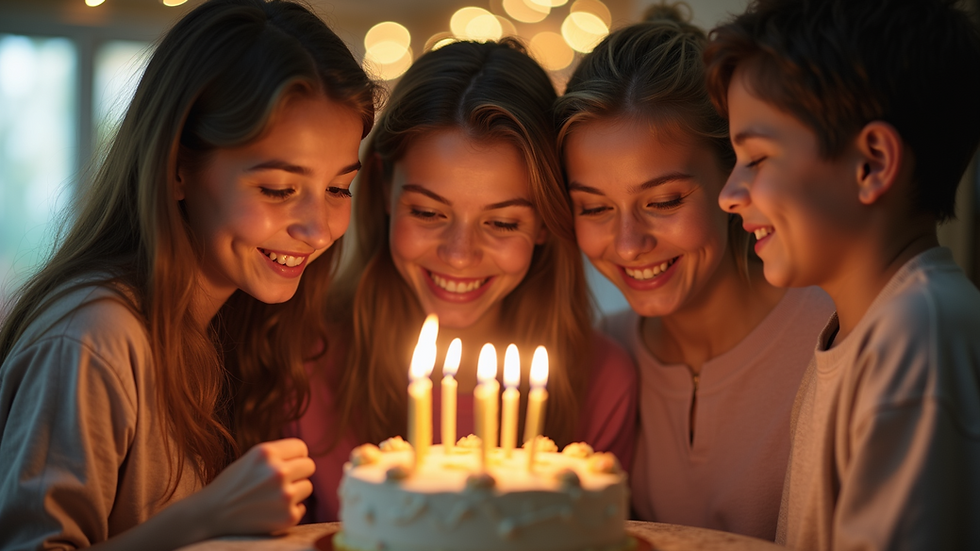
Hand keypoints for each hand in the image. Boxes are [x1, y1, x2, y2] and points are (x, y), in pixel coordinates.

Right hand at [195, 438, 314, 536]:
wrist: (211, 514)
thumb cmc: (234, 484)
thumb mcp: (253, 458)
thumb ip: (279, 454)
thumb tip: (307, 456)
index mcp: (267, 452)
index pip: (301, 448)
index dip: (294, 456)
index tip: (285, 464)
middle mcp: (278, 472)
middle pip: (309, 466)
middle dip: (297, 472)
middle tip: (279, 482)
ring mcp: (285, 495)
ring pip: (307, 487)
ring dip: (294, 491)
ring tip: (271, 497)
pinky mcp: (288, 516)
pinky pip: (302, 507)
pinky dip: (289, 510)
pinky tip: (269, 511)